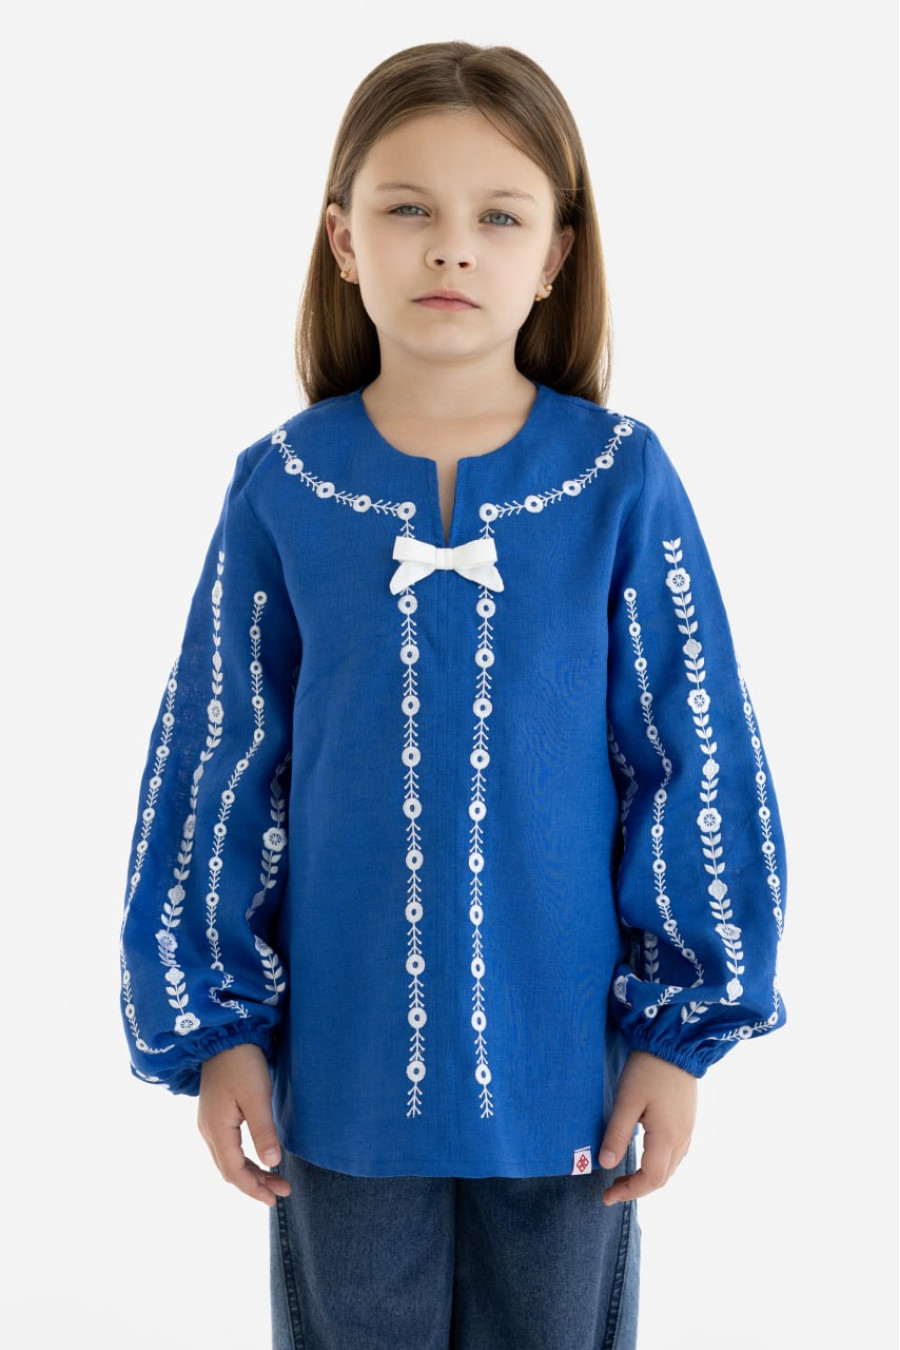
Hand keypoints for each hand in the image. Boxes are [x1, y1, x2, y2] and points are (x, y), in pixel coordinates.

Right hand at [197, 1042, 291, 1206]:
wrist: (225, 1035)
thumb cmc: (242, 1063)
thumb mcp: (257, 1096)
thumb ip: (263, 1131)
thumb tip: (273, 1164)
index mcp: (217, 1130)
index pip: (234, 1172)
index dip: (254, 1189)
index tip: (276, 1198)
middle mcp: (208, 1131)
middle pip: (229, 1170)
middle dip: (254, 1184)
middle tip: (282, 1191)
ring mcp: (209, 1123)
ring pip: (227, 1160)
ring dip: (250, 1173)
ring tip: (275, 1180)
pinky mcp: (215, 1115)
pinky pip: (227, 1148)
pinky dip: (243, 1159)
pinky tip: (258, 1159)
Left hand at [599, 1049, 696, 1204]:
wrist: (675, 1043)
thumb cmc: (648, 1069)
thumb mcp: (627, 1100)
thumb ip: (617, 1134)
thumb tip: (606, 1165)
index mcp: (667, 1137)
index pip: (650, 1179)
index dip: (629, 1192)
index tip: (606, 1196)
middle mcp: (682, 1138)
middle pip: (662, 1178)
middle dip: (637, 1188)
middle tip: (612, 1188)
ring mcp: (688, 1129)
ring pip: (671, 1167)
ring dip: (649, 1178)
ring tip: (625, 1176)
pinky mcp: (688, 1120)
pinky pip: (676, 1154)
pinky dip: (659, 1164)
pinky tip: (645, 1156)